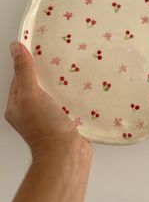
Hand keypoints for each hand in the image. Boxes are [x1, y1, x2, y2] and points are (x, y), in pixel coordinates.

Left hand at [5, 42, 91, 158]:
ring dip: (60, 81)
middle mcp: (30, 110)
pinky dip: (69, 92)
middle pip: (36, 83)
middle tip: (58, 57)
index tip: (40, 50)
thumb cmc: (46, 127)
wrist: (67, 154)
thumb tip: (16, 47)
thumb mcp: (30, 95)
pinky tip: (78, 84)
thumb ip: (24, 72)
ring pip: (52, 91)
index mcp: (16, 105)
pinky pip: (64, 100)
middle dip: (46, 71)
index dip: (28, 63)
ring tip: (70, 68)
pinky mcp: (63, 118)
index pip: (19, 78)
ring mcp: (47, 115)